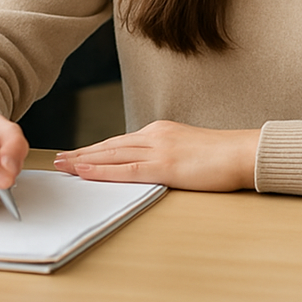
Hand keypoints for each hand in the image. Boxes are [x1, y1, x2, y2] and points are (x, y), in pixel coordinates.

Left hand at [53, 120, 260, 191]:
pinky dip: (102, 170)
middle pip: (111, 145)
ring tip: (63, 165)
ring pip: (112, 154)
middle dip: (83, 153)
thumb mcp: (187, 148)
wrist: (242, 151)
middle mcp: (155, 135)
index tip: (77, 154)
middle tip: (59, 159)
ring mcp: (159, 149)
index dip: (96, 149)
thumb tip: (150, 165)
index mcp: (161, 130)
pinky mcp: (165, 165)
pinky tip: (85, 171)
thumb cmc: (220, 154)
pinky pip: (126, 169)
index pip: (121, 141)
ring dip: (84, 160)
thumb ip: (167, 153)